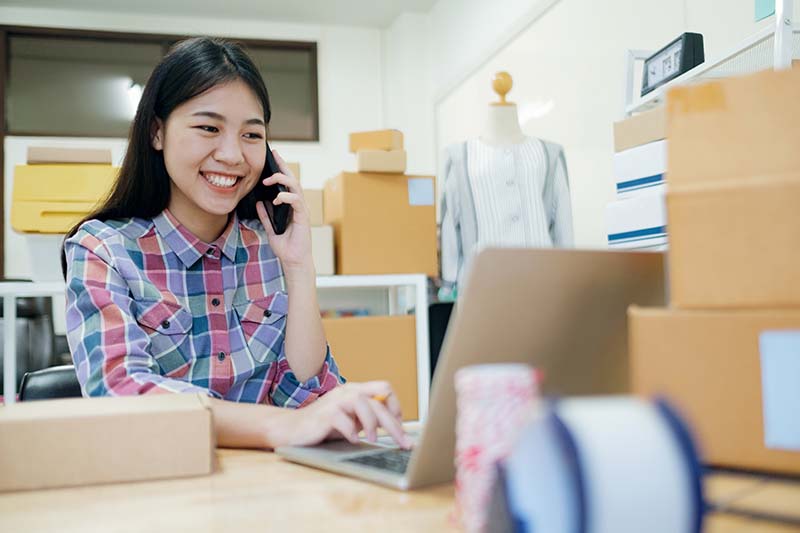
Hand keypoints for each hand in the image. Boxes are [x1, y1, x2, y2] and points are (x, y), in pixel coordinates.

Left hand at [255, 149, 312, 272]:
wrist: (293, 261)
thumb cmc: (285, 247)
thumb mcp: (270, 229)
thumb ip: (265, 216)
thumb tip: (259, 203)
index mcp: (291, 207)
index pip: (286, 184)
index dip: (280, 169)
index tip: (273, 157)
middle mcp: (298, 205)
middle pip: (292, 180)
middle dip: (283, 166)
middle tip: (274, 155)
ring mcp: (302, 210)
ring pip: (296, 187)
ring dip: (282, 180)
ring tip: (268, 180)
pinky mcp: (303, 217)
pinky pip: (296, 201)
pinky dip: (286, 197)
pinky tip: (276, 198)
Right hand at [287, 381, 411, 448]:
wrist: (291, 428)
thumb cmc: (323, 426)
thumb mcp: (351, 420)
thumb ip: (367, 418)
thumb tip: (395, 428)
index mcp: (356, 391)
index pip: (385, 389)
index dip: (396, 407)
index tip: (400, 426)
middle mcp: (347, 391)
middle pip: (379, 402)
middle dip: (395, 425)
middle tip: (404, 443)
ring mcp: (335, 401)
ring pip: (365, 405)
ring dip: (373, 425)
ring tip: (373, 440)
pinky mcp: (324, 415)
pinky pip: (343, 420)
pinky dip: (351, 432)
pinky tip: (353, 441)